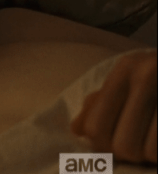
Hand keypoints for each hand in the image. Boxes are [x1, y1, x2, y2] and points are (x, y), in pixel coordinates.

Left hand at [71, 50, 156, 164]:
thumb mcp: (130, 80)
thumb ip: (100, 103)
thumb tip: (77, 129)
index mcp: (126, 71)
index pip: (96, 127)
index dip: (103, 146)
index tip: (115, 144)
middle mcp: (149, 76)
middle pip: (124, 146)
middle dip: (132, 155)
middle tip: (143, 145)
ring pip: (152, 153)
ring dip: (154, 156)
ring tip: (156, 144)